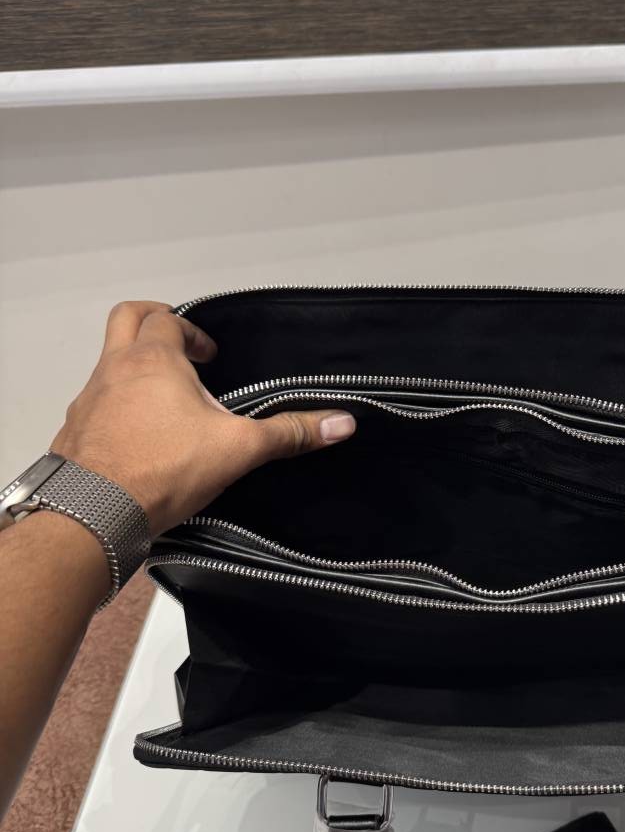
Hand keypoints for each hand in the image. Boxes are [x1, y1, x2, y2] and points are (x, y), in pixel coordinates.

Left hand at [52, 301, 355, 534]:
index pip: (167, 319)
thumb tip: (342, 423)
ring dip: (135, 370)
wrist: (94, 512)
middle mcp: (114, 369)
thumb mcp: (238, 449)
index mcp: (152, 359)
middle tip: (181, 350)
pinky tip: (139, 440)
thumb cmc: (165, 468)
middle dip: (154, 324)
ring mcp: (89, 399)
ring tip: (166, 403)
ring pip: (108, 363)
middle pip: (125, 320)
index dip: (193, 331)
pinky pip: (96, 405)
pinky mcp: (75, 432)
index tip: (212, 357)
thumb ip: (288, 433)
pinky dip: (116, 408)